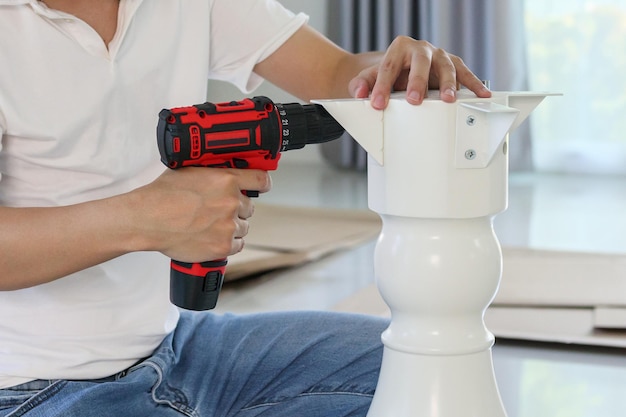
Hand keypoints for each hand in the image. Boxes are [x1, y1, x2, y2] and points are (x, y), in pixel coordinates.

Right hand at [132, 168, 271, 261]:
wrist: (147, 220)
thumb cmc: (162, 195)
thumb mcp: (190, 170)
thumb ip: (213, 172)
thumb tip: (224, 172)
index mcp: (226, 179)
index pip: (261, 180)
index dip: (262, 184)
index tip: (261, 187)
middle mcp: (232, 201)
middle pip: (249, 207)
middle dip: (237, 209)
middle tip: (217, 210)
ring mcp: (229, 225)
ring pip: (243, 227)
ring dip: (232, 227)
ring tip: (209, 225)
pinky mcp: (223, 245)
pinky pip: (238, 245)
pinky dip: (228, 243)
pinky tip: (212, 237)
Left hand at [348, 37, 491, 108]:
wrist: (401, 68)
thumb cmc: (388, 74)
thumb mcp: (370, 78)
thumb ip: (361, 85)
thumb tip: (359, 94)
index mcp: (398, 48)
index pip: (388, 67)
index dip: (382, 87)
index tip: (377, 103)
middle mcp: (421, 49)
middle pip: (420, 62)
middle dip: (418, 81)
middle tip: (414, 99)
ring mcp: (439, 56)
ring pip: (446, 67)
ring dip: (448, 84)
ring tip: (448, 99)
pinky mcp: (453, 65)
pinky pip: (465, 74)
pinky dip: (474, 84)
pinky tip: (482, 95)